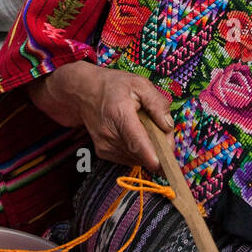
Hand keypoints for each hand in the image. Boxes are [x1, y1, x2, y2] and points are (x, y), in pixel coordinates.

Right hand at [29, 61, 173, 170]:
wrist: (84, 92)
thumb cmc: (113, 86)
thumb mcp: (140, 84)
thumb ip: (157, 104)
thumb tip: (168, 126)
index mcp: (119, 115)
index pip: (138, 144)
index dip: (154, 158)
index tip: (168, 167)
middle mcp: (109, 135)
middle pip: (143, 153)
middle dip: (158, 146)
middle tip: (160, 127)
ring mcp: (105, 147)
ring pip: (138, 158)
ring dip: (148, 148)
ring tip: (144, 127)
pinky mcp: (104, 153)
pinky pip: (130, 158)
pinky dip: (137, 150)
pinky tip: (133, 133)